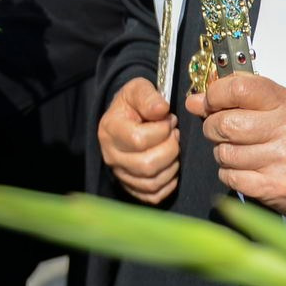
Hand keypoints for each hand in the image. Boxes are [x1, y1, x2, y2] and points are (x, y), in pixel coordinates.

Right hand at [99, 77, 178, 204]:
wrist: (125, 118)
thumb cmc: (132, 104)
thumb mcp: (137, 89)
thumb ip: (148, 96)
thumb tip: (162, 110)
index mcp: (110, 130)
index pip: (139, 140)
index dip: (162, 130)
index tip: (169, 119)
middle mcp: (111, 155)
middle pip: (147, 165)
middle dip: (170, 149)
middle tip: (175, 135)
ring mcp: (120, 174)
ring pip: (152, 183)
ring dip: (172, 166)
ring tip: (173, 147)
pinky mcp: (130, 187)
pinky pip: (153, 196)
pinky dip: (168, 184)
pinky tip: (170, 165)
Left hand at [187, 73, 285, 226]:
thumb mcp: (274, 109)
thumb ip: (235, 99)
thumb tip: (194, 101)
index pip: (238, 88)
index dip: (215, 95)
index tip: (211, 102)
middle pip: (225, 123)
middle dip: (213, 127)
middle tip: (221, 131)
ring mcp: (283, 160)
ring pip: (224, 152)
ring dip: (222, 153)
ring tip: (240, 152)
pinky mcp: (274, 187)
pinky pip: (229, 176)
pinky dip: (229, 174)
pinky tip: (245, 170)